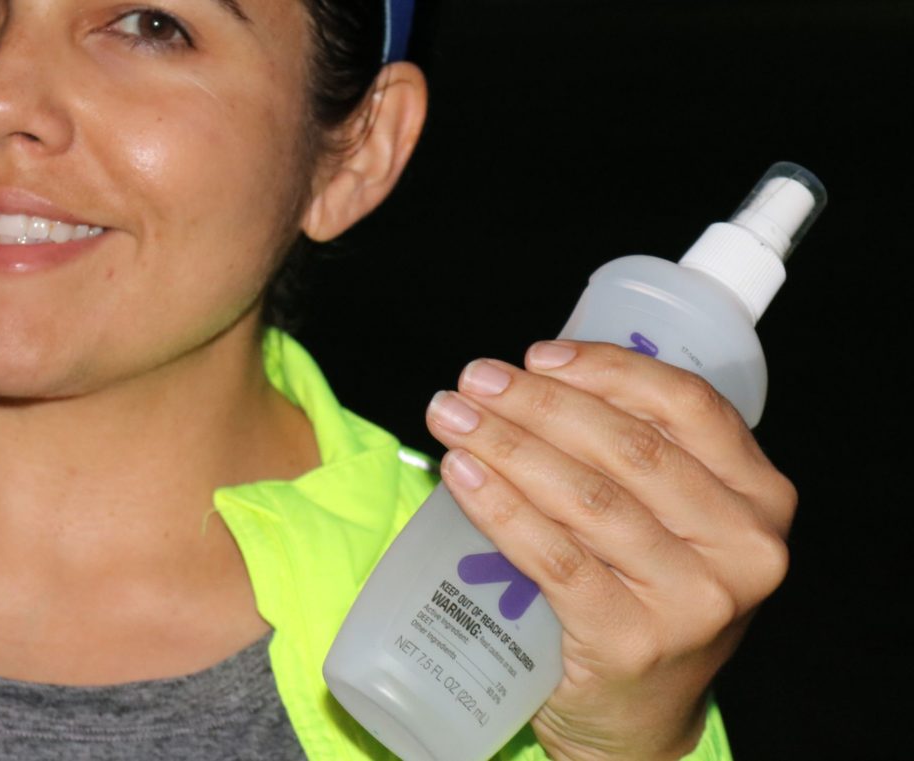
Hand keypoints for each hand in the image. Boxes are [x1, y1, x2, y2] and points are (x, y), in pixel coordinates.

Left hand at [425, 340, 794, 760]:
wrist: (636, 714)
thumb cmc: (644, 595)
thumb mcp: (674, 522)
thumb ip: (638, 456)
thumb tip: (531, 380)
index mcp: (759, 497)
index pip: (687, 405)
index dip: (607, 369)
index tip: (537, 355)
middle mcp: (743, 547)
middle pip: (627, 447)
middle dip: (539, 403)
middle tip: (474, 381)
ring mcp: (692, 600)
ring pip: (585, 497)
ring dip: (507, 445)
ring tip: (452, 417)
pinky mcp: (632, 641)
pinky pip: (553, 557)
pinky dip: (499, 506)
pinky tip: (461, 472)